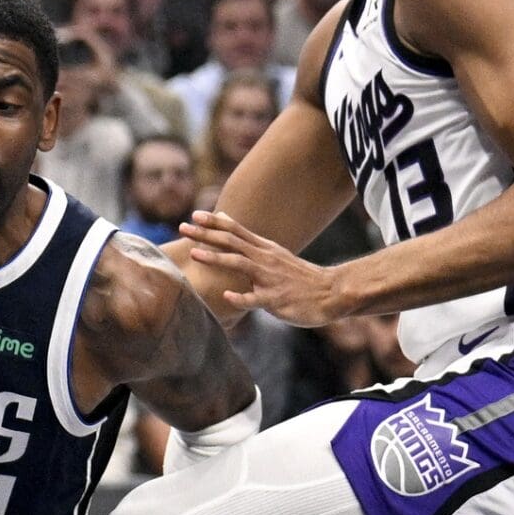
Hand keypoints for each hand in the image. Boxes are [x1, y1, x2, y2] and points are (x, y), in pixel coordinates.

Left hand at [179, 210, 347, 326]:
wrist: (330, 292)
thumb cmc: (299, 277)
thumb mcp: (275, 255)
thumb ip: (250, 243)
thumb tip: (229, 226)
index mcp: (264, 249)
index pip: (236, 230)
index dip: (214, 222)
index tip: (194, 215)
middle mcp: (265, 259)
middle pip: (231, 242)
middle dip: (206, 234)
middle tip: (183, 227)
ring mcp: (270, 279)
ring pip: (239, 264)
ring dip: (216, 258)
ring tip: (194, 254)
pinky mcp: (276, 299)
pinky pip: (256, 298)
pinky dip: (241, 297)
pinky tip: (226, 296)